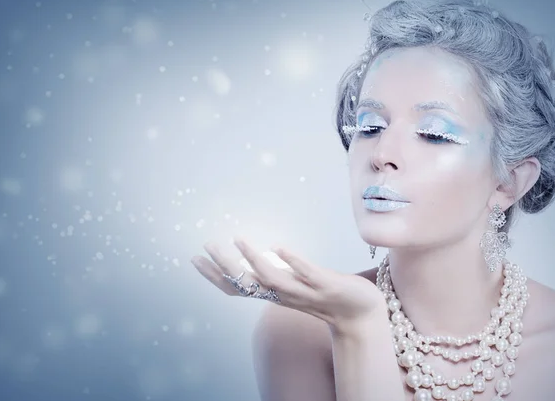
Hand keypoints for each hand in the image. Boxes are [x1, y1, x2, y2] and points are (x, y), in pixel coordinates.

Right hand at [191, 237, 386, 335]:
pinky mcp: (326, 285)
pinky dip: (292, 261)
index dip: (213, 275)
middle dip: (224, 265)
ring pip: (273, 279)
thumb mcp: (294, 285)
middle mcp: (284, 294)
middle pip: (247, 283)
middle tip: (207, 245)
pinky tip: (278, 246)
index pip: (237, 287)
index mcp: (274, 294)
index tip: (194, 258)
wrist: (361, 314)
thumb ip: (275, 275)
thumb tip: (256, 259)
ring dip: (254, 260)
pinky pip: (307, 273)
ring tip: (238, 239)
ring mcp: (305, 290)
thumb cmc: (325, 296)